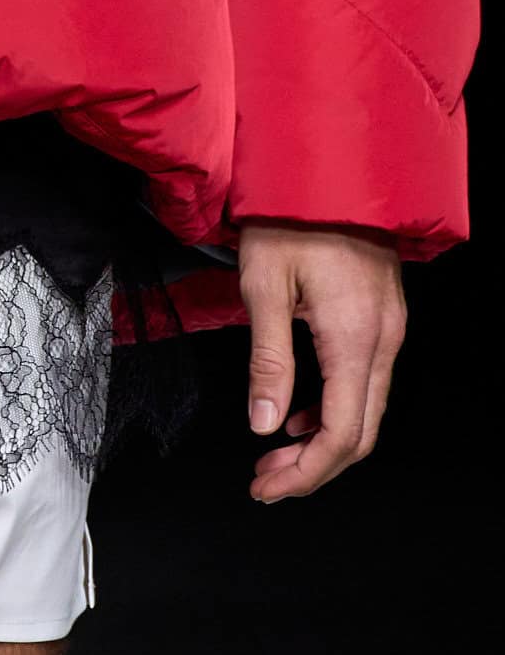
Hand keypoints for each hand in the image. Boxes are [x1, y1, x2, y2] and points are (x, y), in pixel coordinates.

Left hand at [238, 221, 405, 501]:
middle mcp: (384, 340)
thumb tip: (264, 423)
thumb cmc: (290, 217)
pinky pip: (367, 381)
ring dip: (322, 440)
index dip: (304, 473)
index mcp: (355, 339)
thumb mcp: (264, 286)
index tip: (265, 486)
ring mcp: (390, 329)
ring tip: (275, 450)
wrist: (330, 167)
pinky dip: (334, 407)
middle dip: (312, 468)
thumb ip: (268, 360)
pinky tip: (299, 409)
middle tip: (265, 479)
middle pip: (360, 434)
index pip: (340, 434)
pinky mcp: (383, 317)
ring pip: (366, 410)